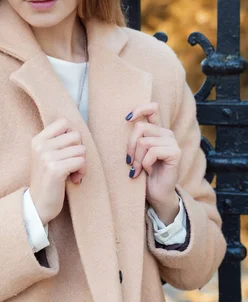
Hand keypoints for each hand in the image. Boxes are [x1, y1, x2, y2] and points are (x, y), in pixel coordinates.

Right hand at [29, 117, 85, 225]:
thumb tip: (78, 130)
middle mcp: (41, 146)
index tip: (69, 148)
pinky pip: (81, 162)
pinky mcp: (55, 169)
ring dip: (82, 163)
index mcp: (38, 140)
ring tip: (72, 173)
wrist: (37, 204)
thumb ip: (58, 141)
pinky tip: (74, 179)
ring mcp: (47, 157)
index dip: (72, 134)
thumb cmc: (47, 179)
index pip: (64, 121)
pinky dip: (81, 171)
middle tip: (72, 163)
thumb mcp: (46, 155)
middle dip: (79, 150)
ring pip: (81, 149)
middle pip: (76, 135)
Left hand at [125, 102, 180, 223]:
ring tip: (137, 170)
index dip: (139, 109)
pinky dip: (145, 164)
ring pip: (144, 141)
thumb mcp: (136, 152)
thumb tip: (126, 121)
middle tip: (129, 162)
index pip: (152, 108)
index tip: (127, 119)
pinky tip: (148, 171)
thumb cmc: (144, 173)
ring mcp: (172, 142)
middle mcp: (166, 133)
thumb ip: (135, 138)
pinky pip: (153, 152)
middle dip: (130, 146)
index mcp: (156, 130)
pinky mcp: (175, 153)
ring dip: (136, 159)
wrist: (157, 194)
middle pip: (140, 127)